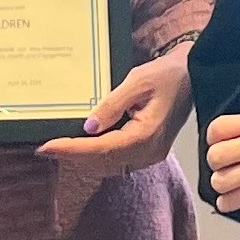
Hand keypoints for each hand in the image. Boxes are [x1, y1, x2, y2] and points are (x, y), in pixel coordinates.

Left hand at [39, 45, 193, 179]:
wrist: (194, 77)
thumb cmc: (167, 74)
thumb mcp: (137, 81)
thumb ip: (112, 105)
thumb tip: (88, 128)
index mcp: (146, 134)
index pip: (101, 148)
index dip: (71, 149)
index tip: (46, 147)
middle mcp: (149, 151)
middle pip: (103, 161)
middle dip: (73, 156)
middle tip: (45, 148)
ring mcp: (151, 155)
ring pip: (110, 165)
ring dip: (84, 158)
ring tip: (59, 148)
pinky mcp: (150, 152)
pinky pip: (119, 160)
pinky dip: (98, 156)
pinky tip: (84, 146)